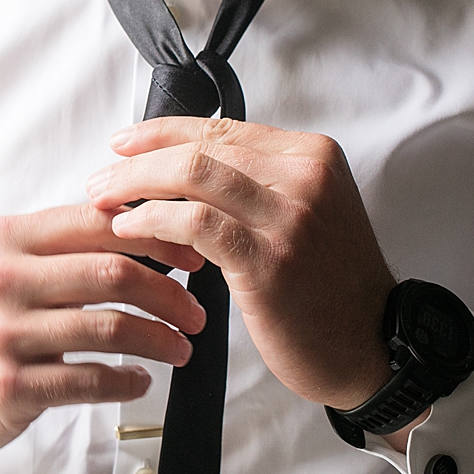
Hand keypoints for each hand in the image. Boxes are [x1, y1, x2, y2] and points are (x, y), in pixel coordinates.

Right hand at [0, 205, 207, 460]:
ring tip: (180, 348)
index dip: (158, 237)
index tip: (191, 258)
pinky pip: (91, 380)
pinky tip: (140, 381)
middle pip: (113, 273)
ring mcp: (3, 334)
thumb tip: (146, 226)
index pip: (98, 223)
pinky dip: (128, 382)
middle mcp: (1, 279)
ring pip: (110, 329)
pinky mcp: (10, 385)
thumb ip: (61, 245)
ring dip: (160, 340)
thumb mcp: (2, 265)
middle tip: (197, 313)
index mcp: (6, 239)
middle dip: (170, 294)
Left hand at [86, 118, 396, 411]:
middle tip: (100, 179)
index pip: (220, 127)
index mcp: (312, 156)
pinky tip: (129, 230)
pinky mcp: (270, 259)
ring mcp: (290, 216)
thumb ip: (255, 183)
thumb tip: (178, 166)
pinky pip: (195, 223)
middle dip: (137, 160)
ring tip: (104, 202)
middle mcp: (305, 176)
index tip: (123, 144)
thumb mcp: (304, 213)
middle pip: (200, 147)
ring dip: (135, 186)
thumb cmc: (331, 287)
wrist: (373, 346)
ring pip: (192, 175)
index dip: (161, 132)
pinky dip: (152, 221)